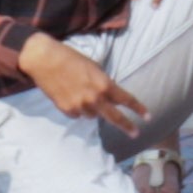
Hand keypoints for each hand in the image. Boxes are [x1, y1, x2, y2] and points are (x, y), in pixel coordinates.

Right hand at [19, 35, 143, 132]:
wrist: (45, 60)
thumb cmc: (71, 59)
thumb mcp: (94, 68)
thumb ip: (104, 84)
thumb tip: (109, 97)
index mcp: (104, 85)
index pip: (126, 100)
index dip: (138, 108)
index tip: (147, 116)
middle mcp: (94, 98)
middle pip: (115, 117)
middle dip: (127, 126)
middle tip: (136, 133)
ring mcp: (79, 106)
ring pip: (93, 116)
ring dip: (93, 109)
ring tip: (82, 93)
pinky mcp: (66, 110)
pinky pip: (78, 115)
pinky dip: (78, 109)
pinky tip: (70, 96)